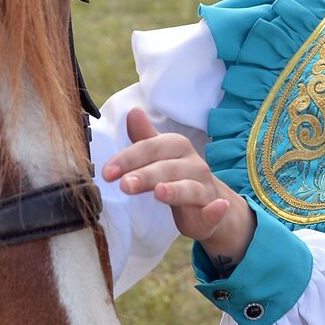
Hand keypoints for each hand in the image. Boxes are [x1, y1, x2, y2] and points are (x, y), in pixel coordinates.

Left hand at [100, 108, 256, 261]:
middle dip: (145, 175)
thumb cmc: (178, 178)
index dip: (128, 158)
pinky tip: (218, 207)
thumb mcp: (161, 158)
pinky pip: (217, 210)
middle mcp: (193, 164)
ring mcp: (205, 188)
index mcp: (176, 148)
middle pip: (167, 168)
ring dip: (175, 190)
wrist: (211, 203)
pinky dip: (217, 209)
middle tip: (124, 185)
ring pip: (190, 188)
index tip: (107, 172)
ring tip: (160, 192)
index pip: (151, 148)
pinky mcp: (214, 212)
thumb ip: (145, 139)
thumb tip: (132, 112)